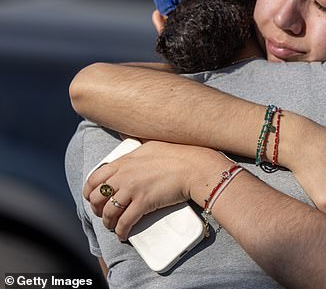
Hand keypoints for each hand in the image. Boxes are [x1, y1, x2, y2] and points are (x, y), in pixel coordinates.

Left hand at [83, 140, 213, 239]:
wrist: (194, 167)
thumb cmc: (178, 153)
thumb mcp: (151, 142)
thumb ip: (136, 143)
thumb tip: (125, 132)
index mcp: (124, 161)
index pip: (95, 178)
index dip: (90, 191)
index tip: (93, 198)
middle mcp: (124, 175)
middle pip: (97, 197)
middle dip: (97, 208)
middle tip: (103, 213)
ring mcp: (133, 189)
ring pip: (108, 212)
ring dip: (108, 222)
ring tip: (113, 226)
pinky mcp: (144, 203)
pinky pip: (125, 222)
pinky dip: (121, 231)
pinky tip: (122, 234)